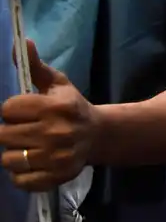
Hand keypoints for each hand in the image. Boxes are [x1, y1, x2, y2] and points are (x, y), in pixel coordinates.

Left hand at [0, 41, 96, 190]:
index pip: (8, 109)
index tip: (24, 112)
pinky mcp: (56, 176)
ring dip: (13, 154)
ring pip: (8, 159)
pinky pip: (19, 180)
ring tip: (28, 147)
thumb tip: (23, 41)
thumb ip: (35, 66)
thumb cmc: (71, 107)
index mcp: (54, 107)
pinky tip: (32, 163)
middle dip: (10, 131)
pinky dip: (21, 175)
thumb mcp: (56, 84)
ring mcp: (55, 157)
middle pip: (3, 135)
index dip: (12, 110)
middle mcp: (55, 132)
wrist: (99, 135)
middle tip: (25, 130)